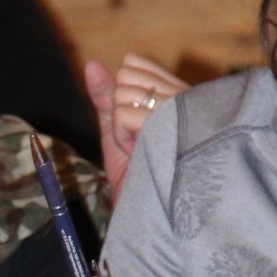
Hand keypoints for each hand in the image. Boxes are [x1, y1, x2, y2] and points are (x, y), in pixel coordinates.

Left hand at [84, 54, 186, 203]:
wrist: (147, 211)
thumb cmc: (136, 172)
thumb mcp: (116, 128)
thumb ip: (105, 95)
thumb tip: (90, 65)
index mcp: (178, 92)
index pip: (133, 65)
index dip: (120, 95)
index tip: (134, 124)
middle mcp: (185, 95)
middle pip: (125, 76)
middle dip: (120, 111)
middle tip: (138, 140)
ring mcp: (180, 109)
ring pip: (123, 94)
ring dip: (122, 128)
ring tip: (143, 148)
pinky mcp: (171, 124)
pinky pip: (124, 114)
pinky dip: (122, 136)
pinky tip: (140, 152)